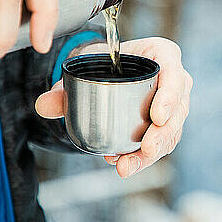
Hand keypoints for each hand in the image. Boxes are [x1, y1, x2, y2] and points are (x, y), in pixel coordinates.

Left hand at [36, 37, 192, 177]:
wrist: (111, 69)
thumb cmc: (107, 60)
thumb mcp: (87, 63)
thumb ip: (65, 86)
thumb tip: (43, 105)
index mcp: (162, 54)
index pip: (174, 72)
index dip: (170, 95)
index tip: (157, 116)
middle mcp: (175, 80)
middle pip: (178, 110)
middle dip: (163, 134)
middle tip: (146, 149)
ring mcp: (174, 105)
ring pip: (171, 132)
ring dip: (150, 154)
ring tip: (126, 167)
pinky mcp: (167, 125)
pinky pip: (162, 144)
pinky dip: (143, 158)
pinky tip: (123, 165)